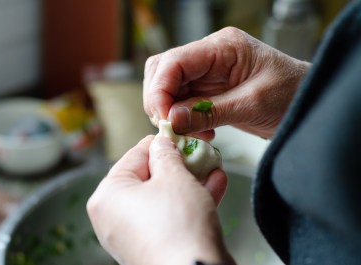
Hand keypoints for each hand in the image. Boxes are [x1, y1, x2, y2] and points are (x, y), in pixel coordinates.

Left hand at [87, 136, 235, 264]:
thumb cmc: (177, 225)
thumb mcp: (174, 177)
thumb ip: (166, 155)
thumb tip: (161, 144)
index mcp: (108, 196)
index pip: (133, 156)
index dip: (158, 143)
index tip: (176, 135)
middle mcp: (115, 217)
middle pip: (149, 178)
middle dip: (179, 164)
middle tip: (197, 151)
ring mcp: (134, 235)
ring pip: (163, 198)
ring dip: (190, 181)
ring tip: (212, 164)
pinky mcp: (154, 247)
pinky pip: (170, 216)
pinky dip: (190, 201)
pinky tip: (215, 183)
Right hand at [143, 27, 310, 138]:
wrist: (307, 102)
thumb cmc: (291, 94)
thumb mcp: (252, 104)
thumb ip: (209, 112)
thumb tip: (172, 120)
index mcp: (223, 47)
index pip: (173, 61)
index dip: (160, 90)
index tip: (164, 118)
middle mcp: (209, 56)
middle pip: (162, 72)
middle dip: (160, 101)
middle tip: (170, 127)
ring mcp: (207, 73)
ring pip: (167, 88)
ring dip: (169, 113)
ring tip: (187, 133)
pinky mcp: (207, 90)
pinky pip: (181, 103)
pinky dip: (181, 120)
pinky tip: (198, 132)